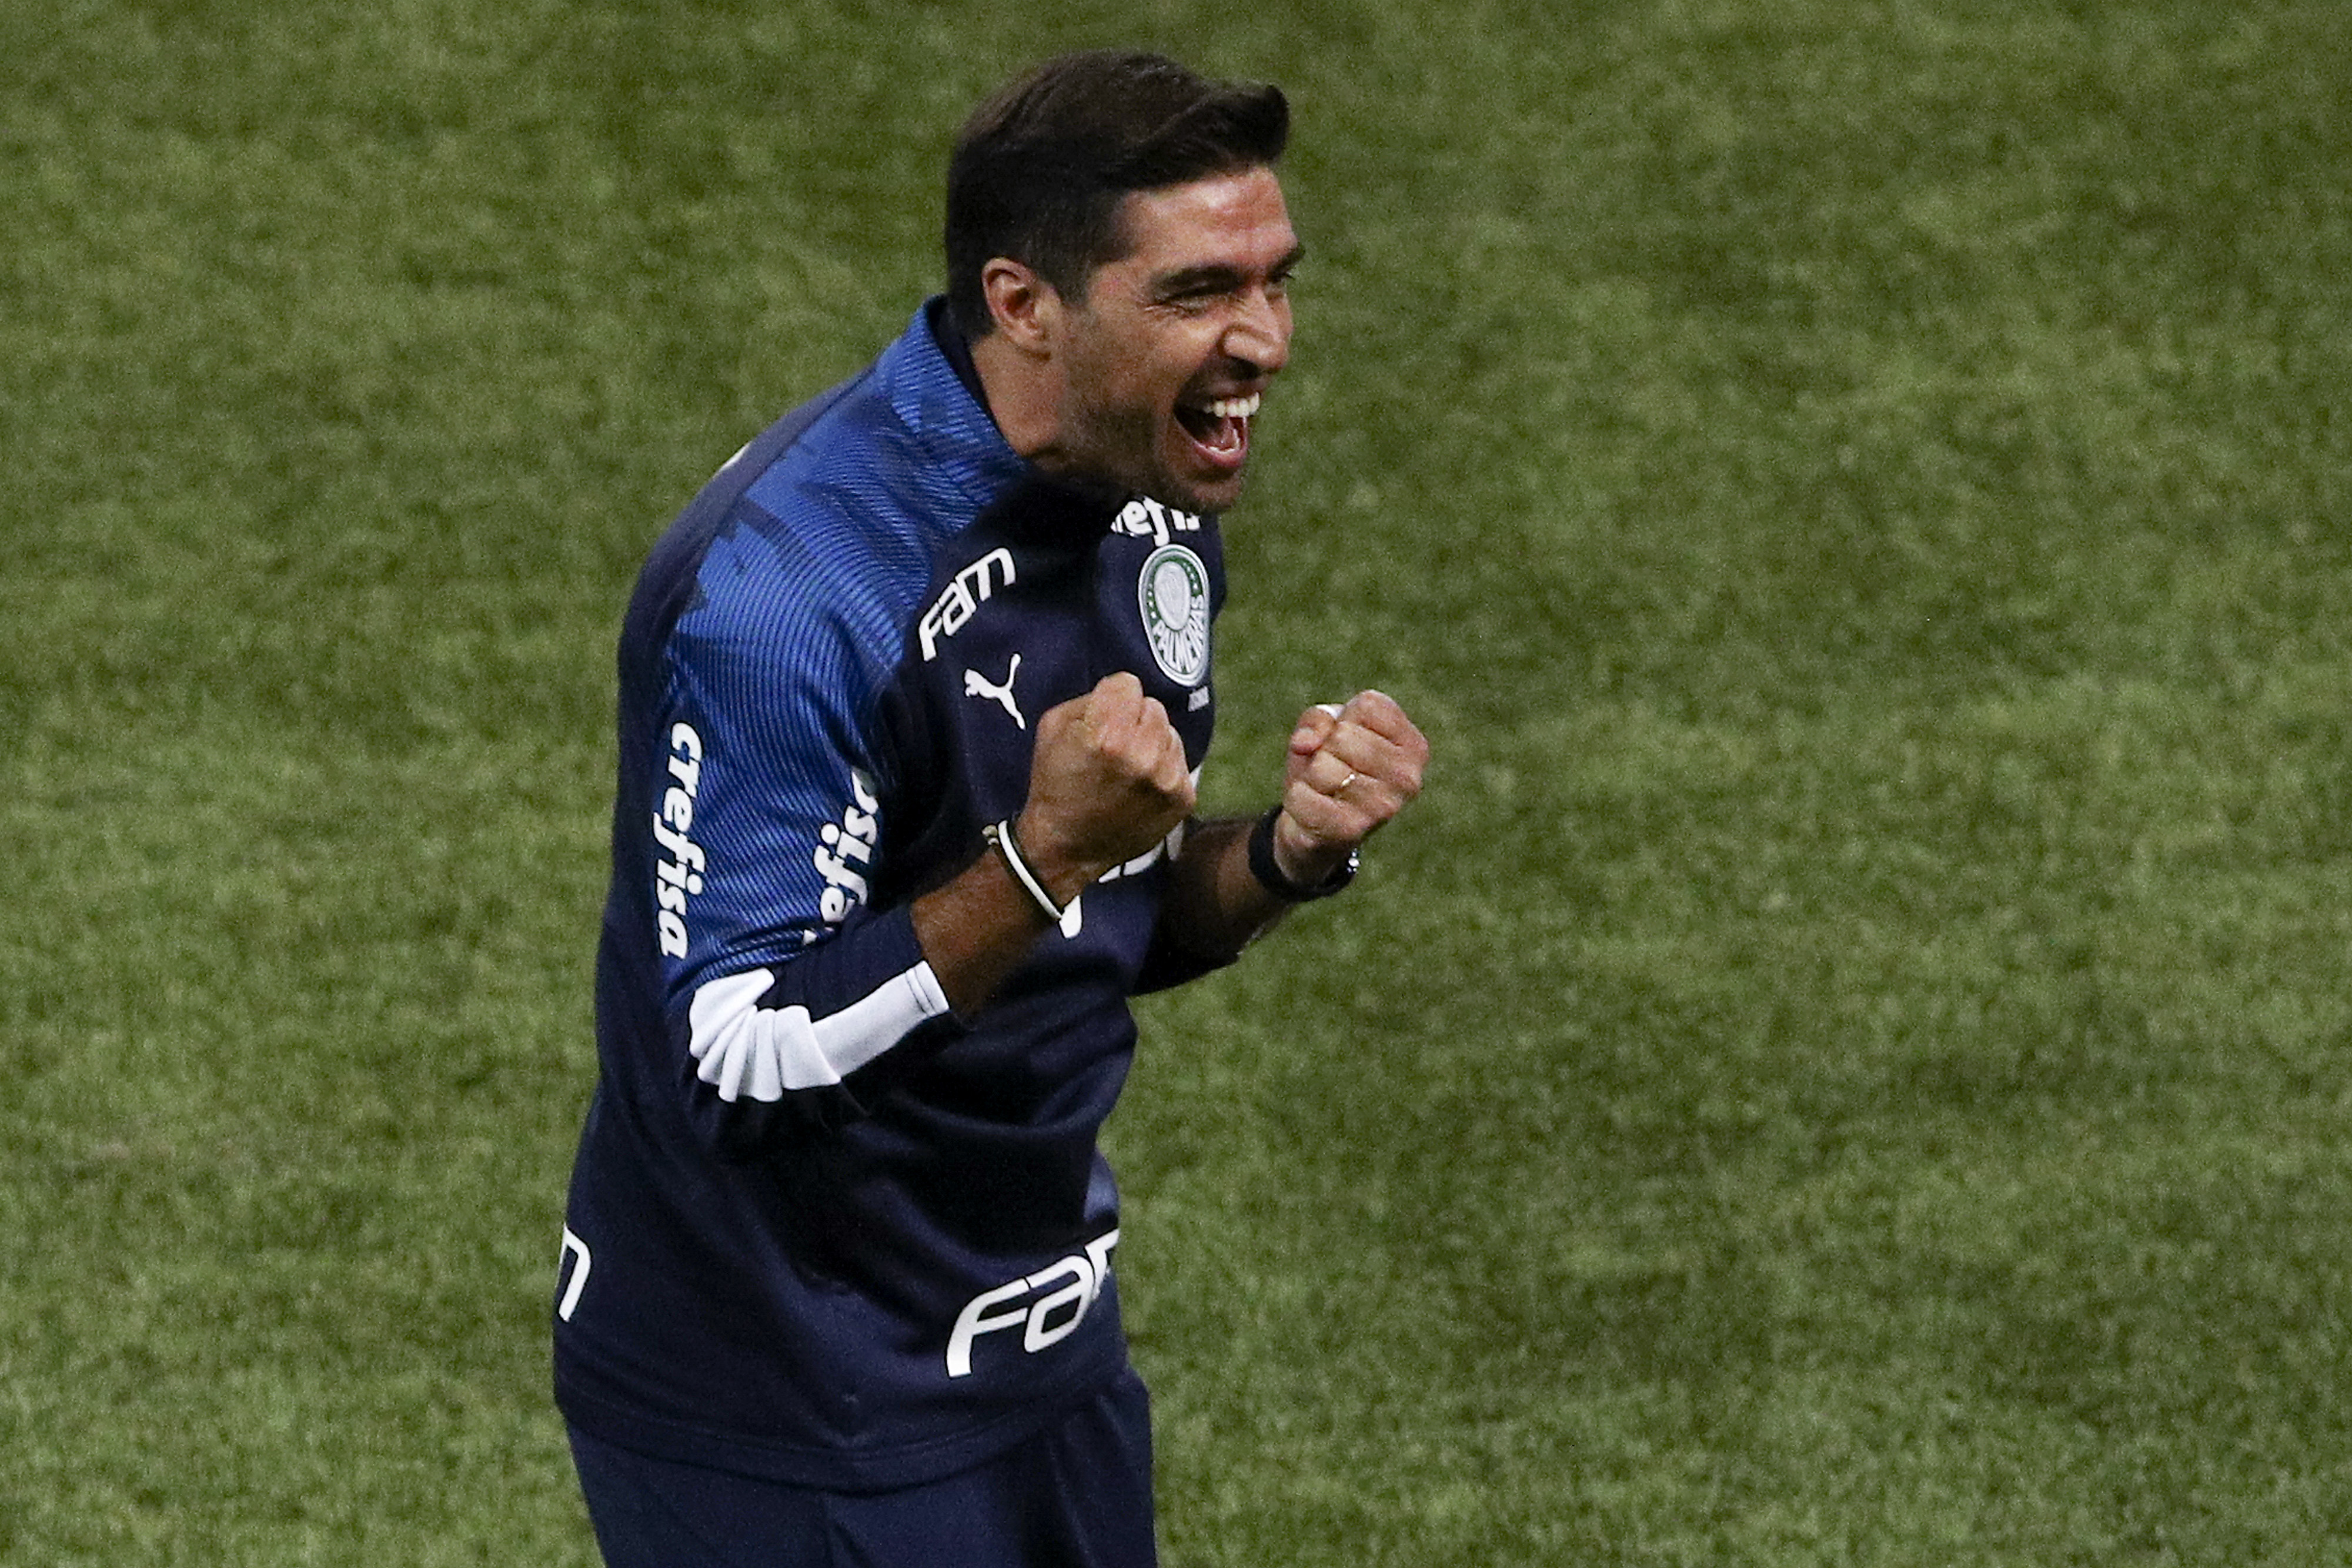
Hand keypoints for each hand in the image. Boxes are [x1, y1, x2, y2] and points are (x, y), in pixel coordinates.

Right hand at [1017, 673, 1196, 900]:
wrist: (1067, 847)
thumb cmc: (1055, 784)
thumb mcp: (1053, 727)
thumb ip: (1091, 698)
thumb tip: (1123, 691)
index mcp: (1106, 734)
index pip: (1128, 683)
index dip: (1110, 699)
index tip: (1100, 720)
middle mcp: (1143, 754)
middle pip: (1153, 706)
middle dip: (1133, 720)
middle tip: (1112, 748)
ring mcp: (1167, 779)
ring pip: (1170, 732)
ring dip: (1151, 743)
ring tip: (1126, 770)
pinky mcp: (1183, 798)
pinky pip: (1179, 761)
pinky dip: (1162, 769)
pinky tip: (1140, 788)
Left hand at [1273, 690, 1426, 884]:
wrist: (1316, 826)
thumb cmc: (1329, 766)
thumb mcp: (1326, 729)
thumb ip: (1318, 719)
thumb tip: (1305, 744)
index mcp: (1413, 746)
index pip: (1369, 706)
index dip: (1345, 718)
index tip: (1348, 741)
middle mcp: (1408, 778)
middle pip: (1343, 736)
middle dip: (1325, 749)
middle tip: (1334, 770)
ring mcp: (1383, 807)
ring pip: (1322, 766)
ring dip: (1311, 776)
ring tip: (1326, 790)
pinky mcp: (1351, 830)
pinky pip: (1303, 795)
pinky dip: (1297, 798)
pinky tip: (1314, 808)